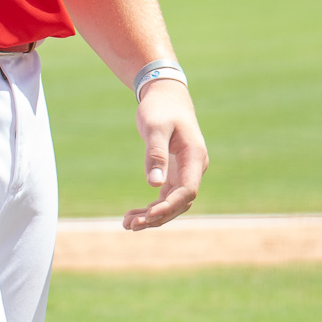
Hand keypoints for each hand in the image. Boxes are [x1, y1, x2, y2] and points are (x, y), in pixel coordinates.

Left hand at [125, 78, 204, 229]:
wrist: (166, 95)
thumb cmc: (160, 108)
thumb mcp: (155, 128)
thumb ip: (155, 155)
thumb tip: (153, 185)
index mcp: (194, 156)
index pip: (187, 190)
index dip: (169, 206)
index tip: (148, 215)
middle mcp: (194, 168)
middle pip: (181, 202)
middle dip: (158, 217)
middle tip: (130, 225)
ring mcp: (186, 171)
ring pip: (173, 203)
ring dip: (153, 216)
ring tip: (127, 224)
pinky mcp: (175, 172)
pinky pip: (166, 196)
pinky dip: (152, 208)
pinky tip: (133, 215)